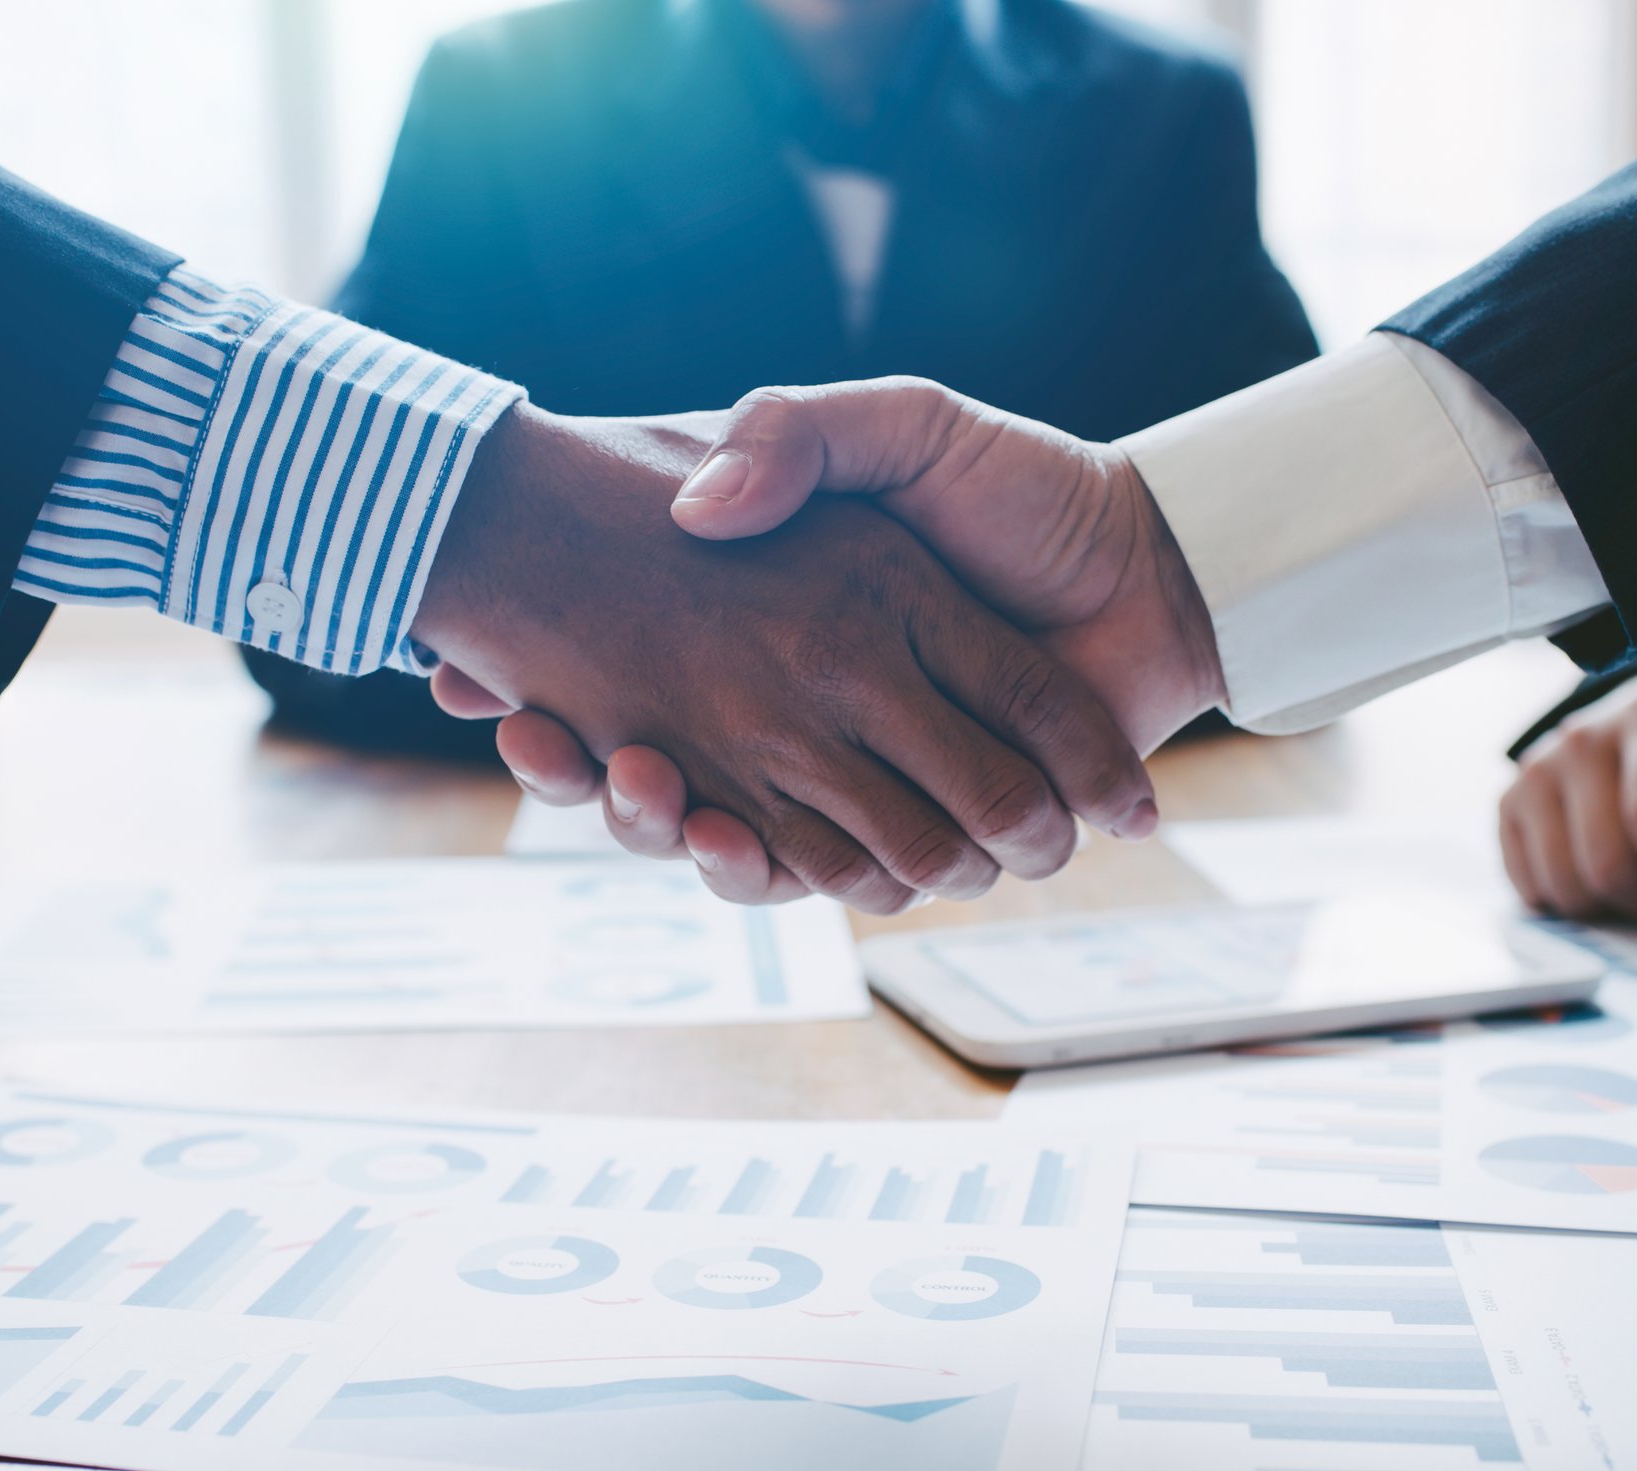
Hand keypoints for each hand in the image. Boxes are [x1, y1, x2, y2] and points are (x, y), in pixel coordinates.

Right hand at [413, 402, 1159, 913]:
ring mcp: (849, 783)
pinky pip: (810, 879)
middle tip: (531, 735)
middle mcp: (798, 715)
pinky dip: (758, 872)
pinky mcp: (911, 836)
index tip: (490, 686)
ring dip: (653, 826)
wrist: (1146, 570)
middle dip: (584, 772)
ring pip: (714, 838)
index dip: (560, 695)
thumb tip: (695, 503)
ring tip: (632, 779)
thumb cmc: (1017, 489)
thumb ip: (798, 433)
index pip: (634, 679)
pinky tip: (721, 834)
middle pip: (654, 778)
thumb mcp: (898, 425)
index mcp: (781, 628)